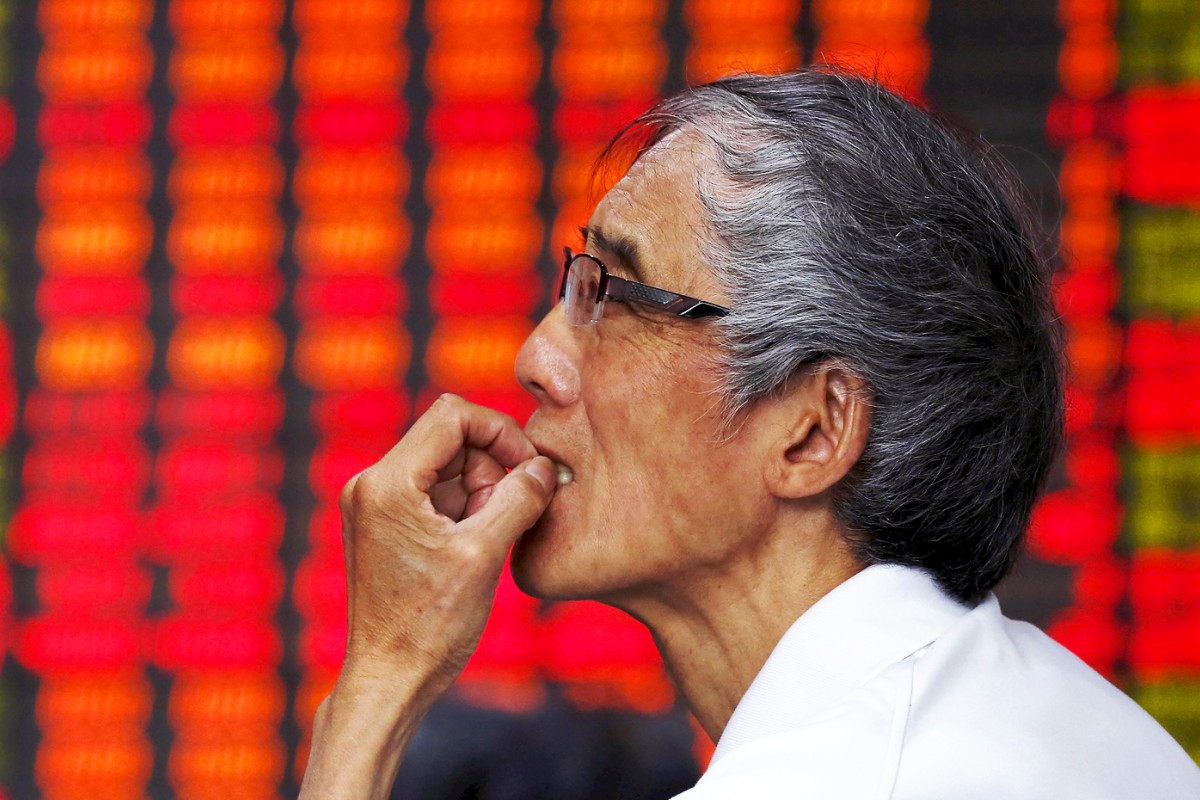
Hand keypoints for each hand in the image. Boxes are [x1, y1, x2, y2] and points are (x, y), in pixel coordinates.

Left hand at [338, 392, 557, 694]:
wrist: (390, 680)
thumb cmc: (430, 627)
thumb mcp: (485, 555)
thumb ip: (518, 499)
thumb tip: (544, 466)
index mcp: (387, 484)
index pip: (452, 416)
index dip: (500, 432)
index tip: (528, 468)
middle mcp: (371, 485)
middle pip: (450, 440)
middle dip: (489, 471)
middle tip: (501, 521)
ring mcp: (374, 504)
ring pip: (446, 466)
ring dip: (479, 494)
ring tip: (484, 543)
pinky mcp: (383, 524)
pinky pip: (435, 493)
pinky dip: (463, 510)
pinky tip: (471, 550)